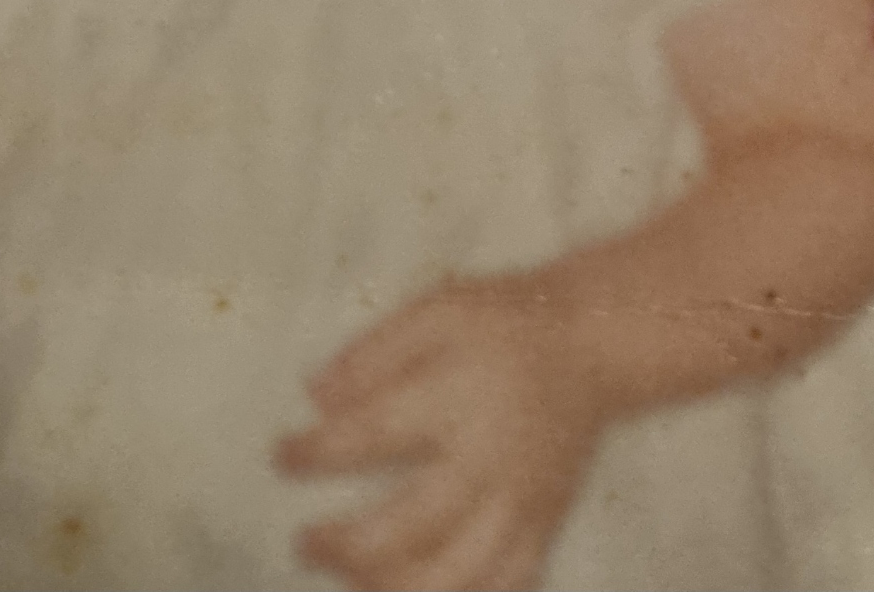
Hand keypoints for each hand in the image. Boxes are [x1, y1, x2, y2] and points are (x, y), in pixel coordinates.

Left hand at [275, 271, 606, 591]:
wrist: (591, 343)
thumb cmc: (503, 322)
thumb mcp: (436, 310)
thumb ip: (374, 353)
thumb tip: (314, 397)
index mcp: (458, 398)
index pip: (371, 435)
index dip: (316, 453)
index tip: (282, 456)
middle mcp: (490, 461)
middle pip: (410, 527)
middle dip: (346, 546)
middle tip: (303, 542)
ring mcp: (522, 504)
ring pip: (457, 576)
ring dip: (393, 588)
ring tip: (348, 577)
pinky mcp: (545, 526)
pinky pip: (506, 584)